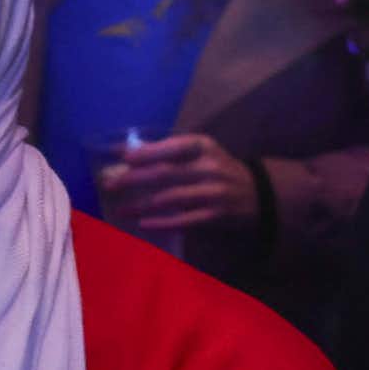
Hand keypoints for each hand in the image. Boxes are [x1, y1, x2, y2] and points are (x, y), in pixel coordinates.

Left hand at [97, 134, 258, 236]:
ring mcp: (213, 193)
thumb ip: (171, 150)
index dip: (148, 152)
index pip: (172, 147)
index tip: (124, 158)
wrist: (256, 193)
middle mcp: (209, 167)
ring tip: (121, 209)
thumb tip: (130, 151)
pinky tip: (143, 223)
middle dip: (135, 179)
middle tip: (111, 185)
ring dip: (142, 204)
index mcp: (203, 146)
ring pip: (171, 198)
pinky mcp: (215, 215)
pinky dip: (162, 222)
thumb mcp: (202, 151)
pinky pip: (184, 220)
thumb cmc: (218, 168)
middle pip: (166, 173)